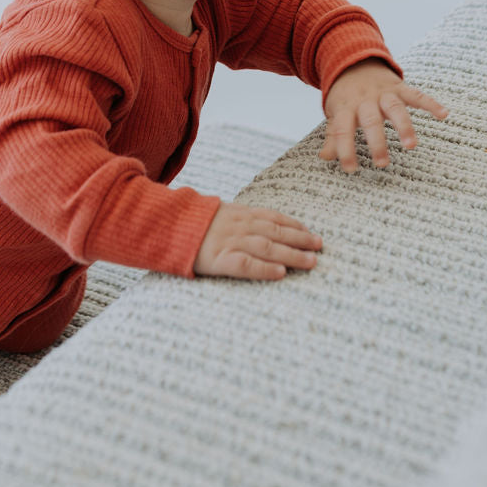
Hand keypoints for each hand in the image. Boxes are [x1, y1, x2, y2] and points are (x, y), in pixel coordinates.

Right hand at [193, 202, 322, 279]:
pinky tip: (280, 273)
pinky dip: (264, 268)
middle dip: (300, 239)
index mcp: (239, 213)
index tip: (309, 231)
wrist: (166, 227)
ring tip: (311, 261)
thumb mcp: (217, 213)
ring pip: (268, 247)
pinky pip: (246, 265)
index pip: (273, 217)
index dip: (293, 224)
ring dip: (292, 254)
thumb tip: (259, 224)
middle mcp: (239, 226)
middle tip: (320, 245)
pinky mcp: (219, 260)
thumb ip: (238, 217)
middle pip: (276, 232)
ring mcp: (230, 242)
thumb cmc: (192, 224)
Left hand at [319, 59, 449, 171]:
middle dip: (376, 141)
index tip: (350, 170)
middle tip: (382, 163)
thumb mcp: (336, 113)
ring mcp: (384, 93)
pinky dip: (430, 103)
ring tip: (411, 146)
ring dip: (403, 125)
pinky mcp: (399, 87)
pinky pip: (416, 94)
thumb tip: (324, 157)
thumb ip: (333, 135)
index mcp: (346, 107)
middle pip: (370, 120)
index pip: (342, 130)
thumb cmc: (345, 96)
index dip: (344, 150)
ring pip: (394, 108)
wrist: (354, 63)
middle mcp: (365, 99)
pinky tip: (444, 114)